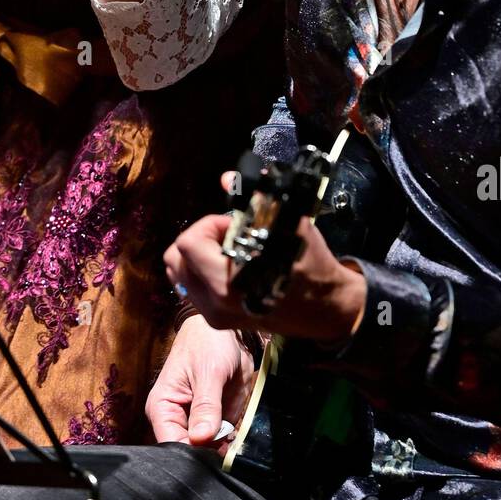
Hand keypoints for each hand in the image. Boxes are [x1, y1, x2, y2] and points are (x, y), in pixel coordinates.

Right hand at [146, 315, 255, 453]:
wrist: (221, 329)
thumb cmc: (206, 342)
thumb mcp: (209, 372)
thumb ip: (206, 405)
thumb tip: (201, 438)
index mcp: (162, 406)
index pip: (172, 444)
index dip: (192, 454)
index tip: (214, 451)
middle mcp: (175, 417)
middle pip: (190, 451)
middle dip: (211, 448)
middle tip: (227, 436)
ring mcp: (194, 420)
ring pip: (208, 448)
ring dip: (224, 441)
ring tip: (231, 420)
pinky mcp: (211, 418)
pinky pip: (222, 437)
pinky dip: (232, 434)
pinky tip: (236, 421)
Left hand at [163, 174, 368, 345]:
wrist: (325, 309)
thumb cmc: (309, 264)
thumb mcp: (288, 225)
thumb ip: (255, 200)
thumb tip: (227, 178)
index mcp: (228, 281)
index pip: (189, 243)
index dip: (209, 224)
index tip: (235, 222)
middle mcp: (214, 302)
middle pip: (175, 258)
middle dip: (199, 237)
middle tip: (228, 234)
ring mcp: (214, 314)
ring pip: (179, 274)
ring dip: (197, 255)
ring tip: (228, 250)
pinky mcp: (218, 321)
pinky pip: (191, 289)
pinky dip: (201, 272)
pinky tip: (229, 266)